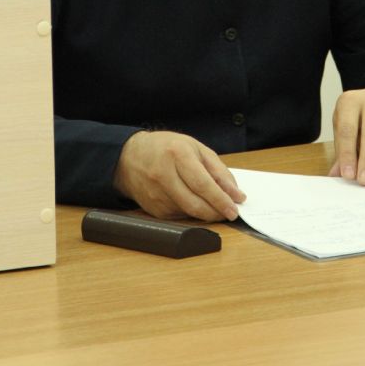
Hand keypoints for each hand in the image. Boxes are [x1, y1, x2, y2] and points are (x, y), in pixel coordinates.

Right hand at [113, 130, 245, 221]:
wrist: (129, 157)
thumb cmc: (166, 148)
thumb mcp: (195, 148)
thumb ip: (218, 170)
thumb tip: (235, 194)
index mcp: (177, 154)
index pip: (203, 184)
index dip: (221, 199)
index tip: (235, 208)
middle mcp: (164, 175)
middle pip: (195, 203)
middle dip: (216, 212)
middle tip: (229, 212)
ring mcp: (156, 194)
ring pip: (188, 213)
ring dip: (206, 214)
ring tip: (216, 207)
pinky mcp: (153, 210)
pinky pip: (179, 217)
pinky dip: (192, 214)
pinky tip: (195, 204)